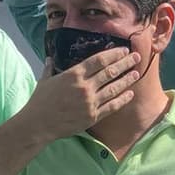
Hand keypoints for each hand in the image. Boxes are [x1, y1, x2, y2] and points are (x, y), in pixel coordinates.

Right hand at [23, 48, 141, 139]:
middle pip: (110, 72)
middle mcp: (85, 86)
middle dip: (125, 63)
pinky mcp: (92, 116)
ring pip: (114, 88)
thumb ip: (50, 68)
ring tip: (136, 74)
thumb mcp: (45, 80)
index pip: (99, 60)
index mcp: (74, 74)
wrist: (38, 124)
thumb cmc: (40, 101)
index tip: (123, 50)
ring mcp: (90, 102)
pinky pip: (112, 106)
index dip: (114, 54)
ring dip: (127, 80)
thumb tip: (50, 59)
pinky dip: (122, 100)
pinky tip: (130, 94)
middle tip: (136, 57)